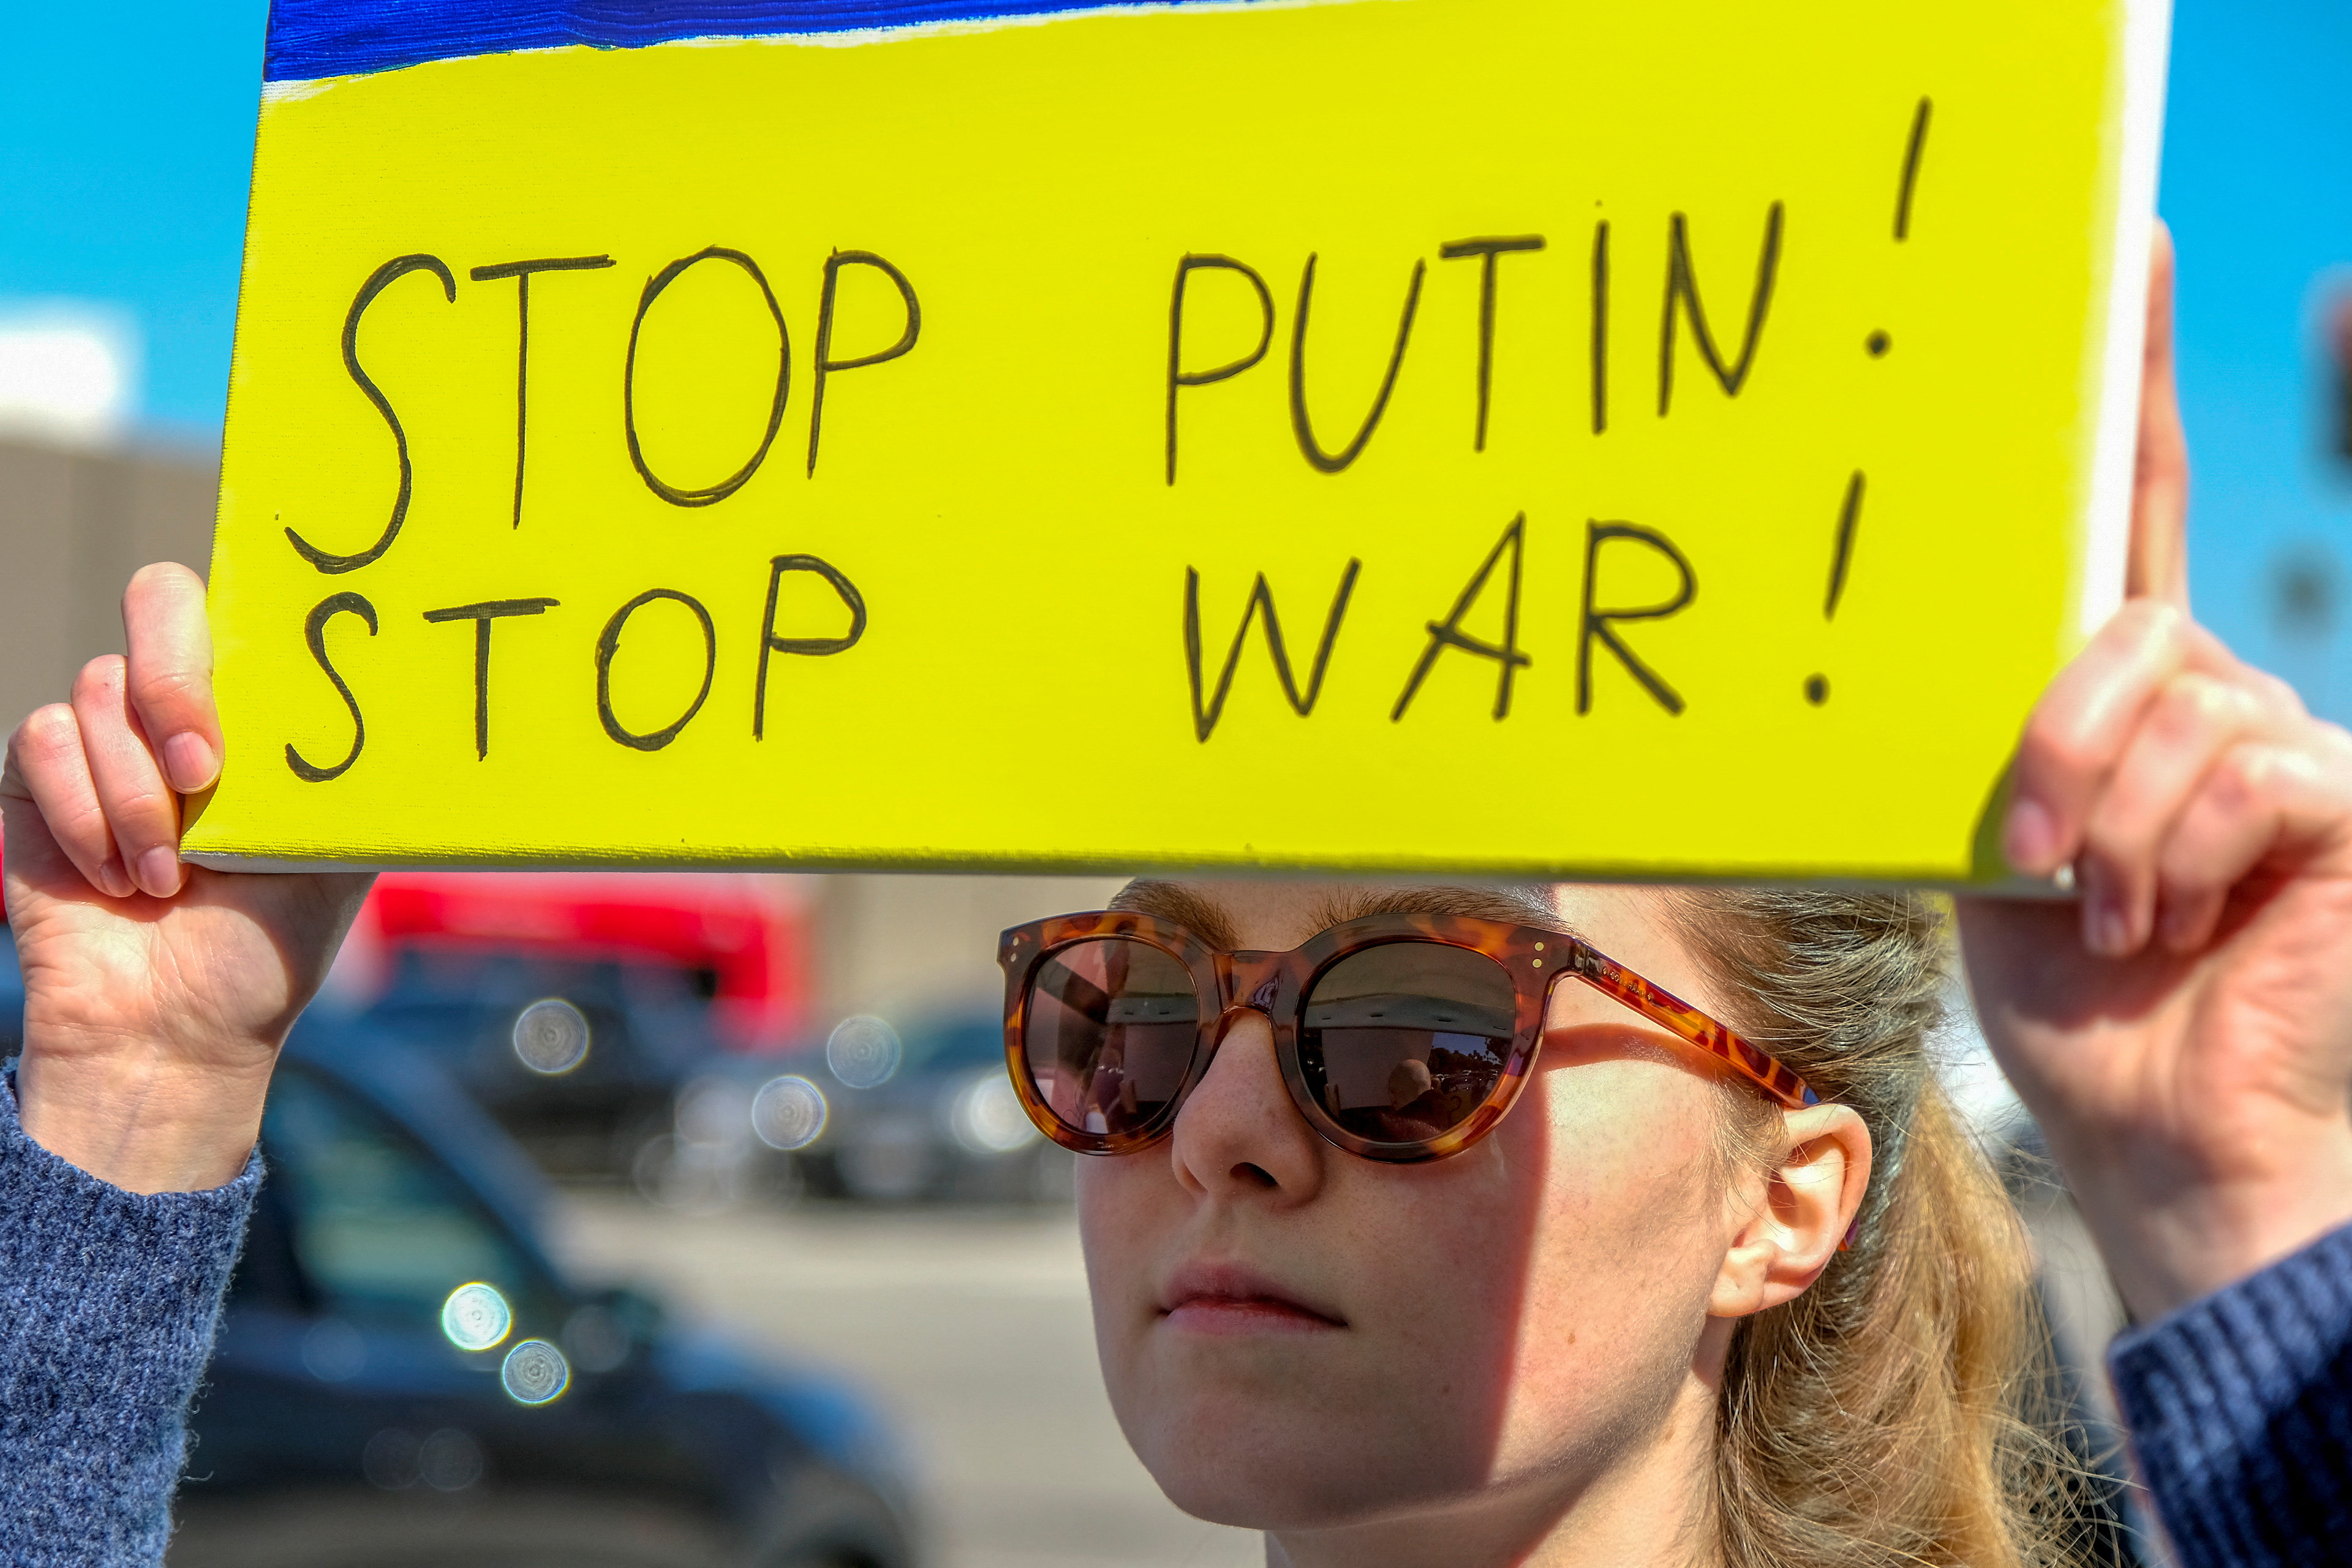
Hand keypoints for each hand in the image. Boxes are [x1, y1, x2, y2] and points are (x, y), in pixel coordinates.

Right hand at [2, 563, 371, 1192]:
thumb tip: (418, 696)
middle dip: (177, 684)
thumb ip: (352, 765)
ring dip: (140, 796)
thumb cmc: (269, 940)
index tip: (261, 699)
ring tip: (172, 875)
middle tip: (204, 773)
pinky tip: (122, 877)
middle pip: (160, 598)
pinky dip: (88, 818)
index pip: (247, 599)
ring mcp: (107, 731)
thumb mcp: (335, 847)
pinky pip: (44, 740)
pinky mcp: (39, 771)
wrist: (180, 1023)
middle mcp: (182, 702)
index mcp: (262, 706)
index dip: (246, 615)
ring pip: (100, 689)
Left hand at [1958, 228, 2351, 1318]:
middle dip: (2056, 739)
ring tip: (2110, 914)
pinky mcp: (2338, 793)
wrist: (2144, 1119)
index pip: (2130, 509)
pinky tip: (2174, 918)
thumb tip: (1915, 667)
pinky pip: (2243, 767)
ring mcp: (2283, 736)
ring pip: (2178, 702)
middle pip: (2125, 623)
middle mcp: (2209, 690)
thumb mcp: (1987, 848)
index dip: (2130, 383)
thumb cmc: (2063, 996)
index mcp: (2118, 688)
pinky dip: (2176, 853)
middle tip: (2026, 850)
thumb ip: (1986, 740)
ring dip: (2108, 823)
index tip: (2122, 249)